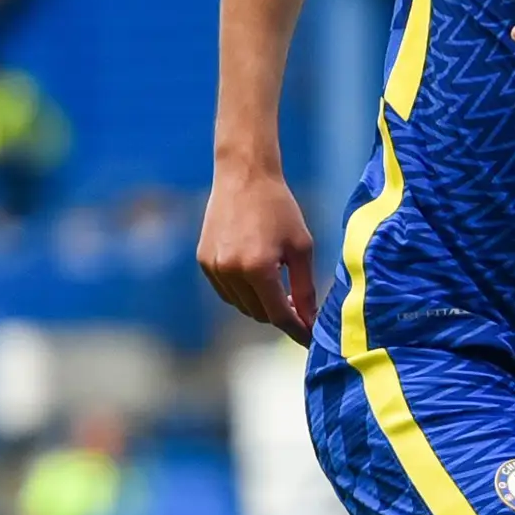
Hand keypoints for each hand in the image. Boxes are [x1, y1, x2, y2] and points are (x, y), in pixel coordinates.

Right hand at [198, 162, 317, 340]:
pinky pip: (226, 292)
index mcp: (258, 268)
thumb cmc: (279, 208)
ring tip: (278, 288)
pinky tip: (256, 276)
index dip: (297, 330)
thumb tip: (310, 320)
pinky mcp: (204, 261)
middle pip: (259, 314)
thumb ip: (305, 288)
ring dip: (261, 305)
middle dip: (280, 315)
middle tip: (298, 306)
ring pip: (241, 306)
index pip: (279, 315)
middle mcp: (231, 271)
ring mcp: (213, 268)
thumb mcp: (301, 248)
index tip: (310, 338)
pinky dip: (243, 293)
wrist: (244, 176)